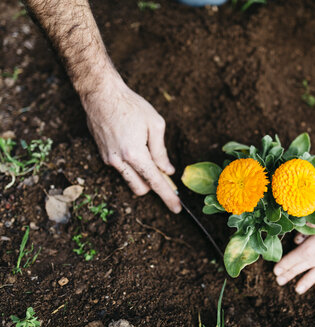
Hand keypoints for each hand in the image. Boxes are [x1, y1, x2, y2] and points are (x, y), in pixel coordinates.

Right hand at [82, 75, 180, 212]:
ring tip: (148, 153)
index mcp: (135, 154)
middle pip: (141, 188)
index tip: (177, 208)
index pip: (155, 182)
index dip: (167, 196)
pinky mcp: (103, 155)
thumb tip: (168, 171)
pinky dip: (131, 166)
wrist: (101, 94)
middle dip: (154, 185)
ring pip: (129, 180)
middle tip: (165, 171)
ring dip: (141, 175)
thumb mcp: (155, 124)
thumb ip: (161, 151)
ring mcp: (109, 159)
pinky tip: (135, 146)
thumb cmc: (131, 106)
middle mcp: (119, 161)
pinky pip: (121, 169)